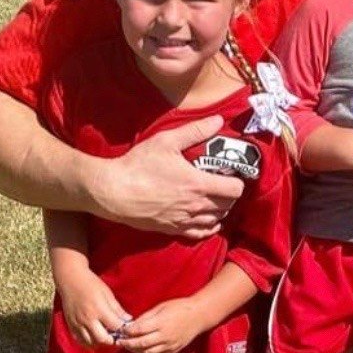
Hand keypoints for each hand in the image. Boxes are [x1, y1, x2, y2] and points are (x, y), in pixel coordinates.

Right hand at [58, 271, 132, 347]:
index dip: (123, 330)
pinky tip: (94, 337)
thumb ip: (117, 309)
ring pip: (91, 343)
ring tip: (105, 336)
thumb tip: (128, 320)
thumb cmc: (91, 284)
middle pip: (102, 339)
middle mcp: (87, 319)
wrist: (70, 279)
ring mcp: (78, 324)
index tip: (127, 330)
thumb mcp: (107, 293)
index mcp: (99, 309)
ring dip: (100, 343)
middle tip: (116, 336)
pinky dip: (88, 342)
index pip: (115, 326)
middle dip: (112, 340)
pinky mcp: (71, 325)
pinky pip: (80, 341)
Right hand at [102, 117, 244, 238]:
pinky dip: (208, 226)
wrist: (114, 192)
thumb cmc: (139, 165)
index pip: (236, 190)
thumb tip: (219, 120)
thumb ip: (196, 130)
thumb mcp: (167, 140)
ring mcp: (184, 220)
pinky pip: (200, 233)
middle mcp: (196, 206)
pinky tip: (208, 219)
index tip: (232, 172)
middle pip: (228, 206)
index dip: (238, 180)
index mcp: (199, 184)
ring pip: (216, 220)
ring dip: (220, 209)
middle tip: (222, 181)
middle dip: (230, 194)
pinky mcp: (172, 230)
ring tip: (214, 197)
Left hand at [116, 298, 202, 352]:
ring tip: (129, 347)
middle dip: (128, 344)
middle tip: (120, 342)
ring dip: (136, 351)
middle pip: (141, 344)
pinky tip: (141, 351)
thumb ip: (146, 317)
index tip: (120, 331)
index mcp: (161, 322)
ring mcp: (169, 345)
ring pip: (147, 352)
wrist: (199, 315)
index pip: (139, 330)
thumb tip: (132, 325)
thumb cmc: (179, 307)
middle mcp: (164, 336)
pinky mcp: (173, 350)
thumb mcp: (161, 307)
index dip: (127, 332)